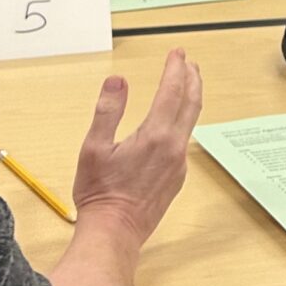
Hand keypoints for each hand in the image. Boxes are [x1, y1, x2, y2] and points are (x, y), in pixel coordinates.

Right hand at [71, 47, 202, 241]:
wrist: (115, 232)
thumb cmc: (100, 193)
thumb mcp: (93, 147)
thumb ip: (107, 110)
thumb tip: (118, 81)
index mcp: (155, 136)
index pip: (172, 92)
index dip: (175, 68)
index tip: (177, 53)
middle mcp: (173, 148)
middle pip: (191, 103)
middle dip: (192, 78)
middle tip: (189, 62)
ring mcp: (179, 164)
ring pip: (190, 122)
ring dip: (190, 99)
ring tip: (186, 85)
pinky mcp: (177, 177)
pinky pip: (183, 142)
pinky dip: (183, 122)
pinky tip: (173, 122)